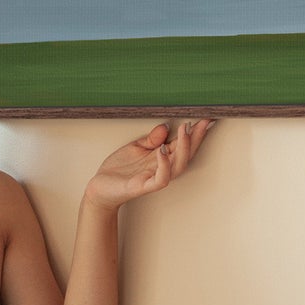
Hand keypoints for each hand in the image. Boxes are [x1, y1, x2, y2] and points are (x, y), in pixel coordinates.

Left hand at [84, 119, 215, 212]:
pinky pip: (160, 179)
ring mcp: (154, 178)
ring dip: (183, 148)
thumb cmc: (118, 169)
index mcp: (161, 158)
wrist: (100, 187)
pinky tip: (162, 150)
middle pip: (186, 154)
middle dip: (196, 138)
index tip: (205, 118)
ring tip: (185, 131)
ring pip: (178, 166)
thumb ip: (151, 139)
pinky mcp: (143, 186)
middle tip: (203, 122)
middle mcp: (162, 168)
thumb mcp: (136, 147)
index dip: (194, 133)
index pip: (182, 144)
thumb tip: (165, 126)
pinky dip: (164, 165)